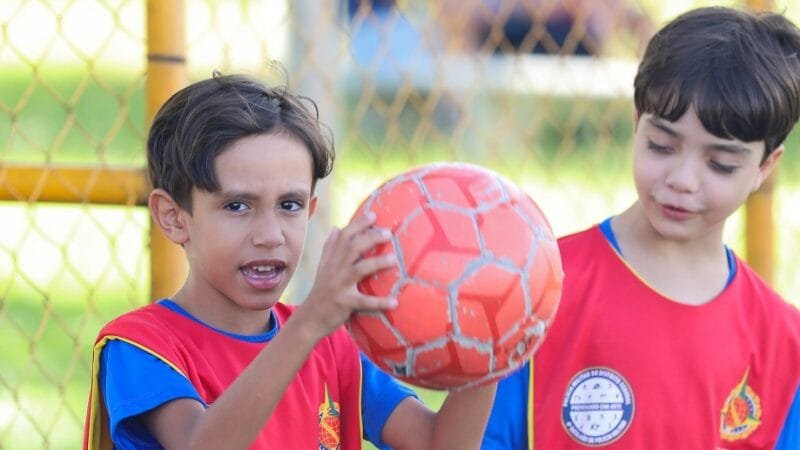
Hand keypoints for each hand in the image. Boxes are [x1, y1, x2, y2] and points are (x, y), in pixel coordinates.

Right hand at [299, 211, 397, 339]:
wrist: (309, 319)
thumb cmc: (320, 293)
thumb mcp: (322, 268)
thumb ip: (330, 248)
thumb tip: (337, 228)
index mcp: (332, 260)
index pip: (344, 236)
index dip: (358, 224)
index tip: (373, 215)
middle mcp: (335, 270)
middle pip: (352, 248)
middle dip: (370, 238)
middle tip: (388, 233)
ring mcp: (339, 286)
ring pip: (358, 270)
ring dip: (377, 264)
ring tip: (394, 260)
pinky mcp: (344, 303)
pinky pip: (364, 302)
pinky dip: (379, 302)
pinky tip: (394, 302)